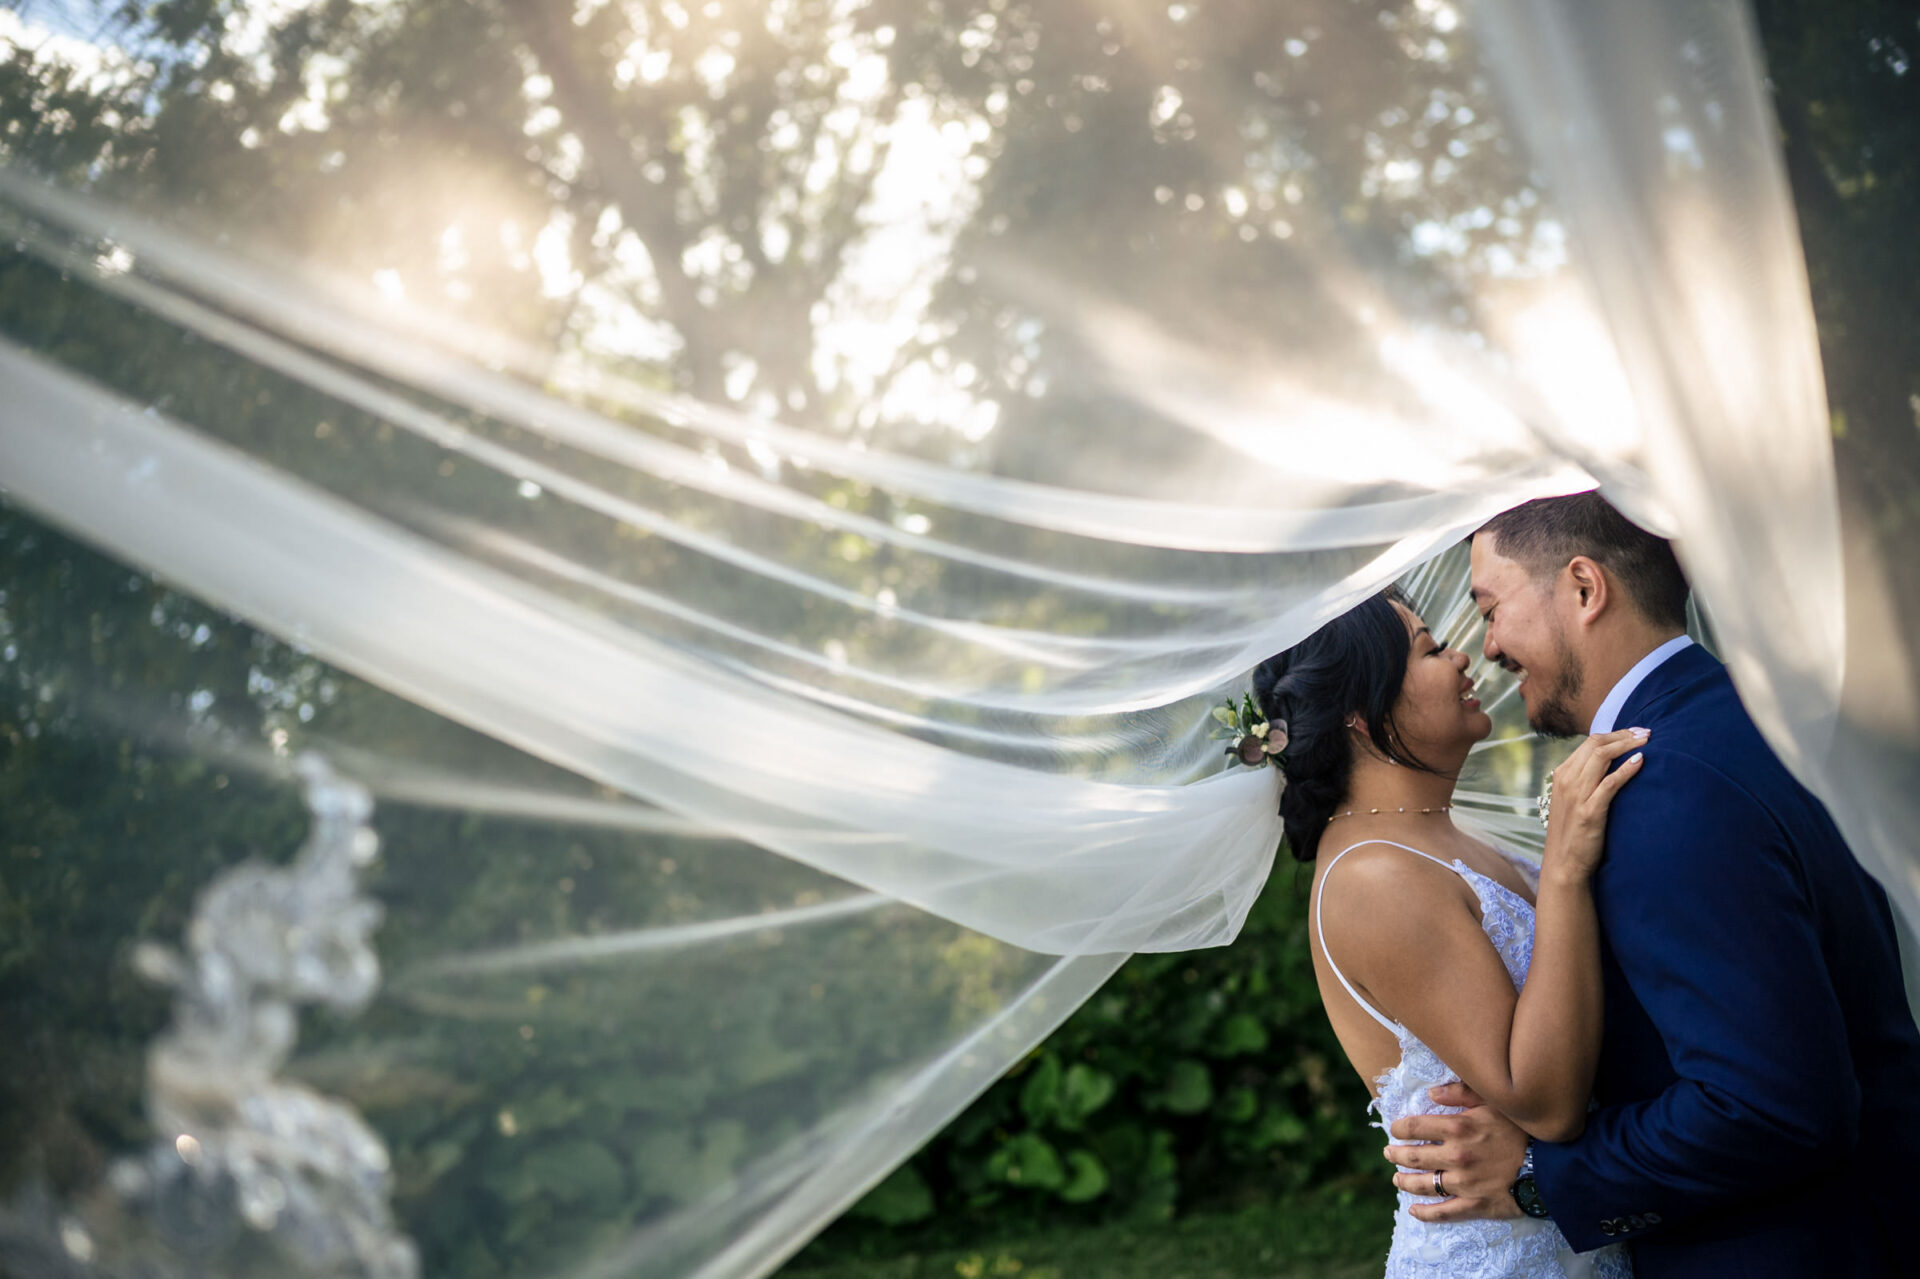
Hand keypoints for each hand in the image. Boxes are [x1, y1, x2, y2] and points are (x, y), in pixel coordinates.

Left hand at [1384, 1083, 1527, 1222]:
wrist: (1552, 1165)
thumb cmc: (1523, 1130)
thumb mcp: (1493, 1102)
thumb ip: (1460, 1093)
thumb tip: (1430, 1094)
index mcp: (1458, 1128)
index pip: (1414, 1127)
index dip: (1399, 1128)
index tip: (1395, 1129)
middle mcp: (1456, 1157)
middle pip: (1413, 1157)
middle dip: (1395, 1155)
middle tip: (1388, 1153)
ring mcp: (1464, 1183)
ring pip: (1423, 1185)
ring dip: (1404, 1182)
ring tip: (1397, 1179)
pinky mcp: (1475, 1205)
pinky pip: (1444, 1213)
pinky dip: (1425, 1214)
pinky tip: (1414, 1210)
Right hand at [1542, 728, 1649, 880]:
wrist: (1564, 864)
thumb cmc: (1573, 833)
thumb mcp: (1573, 801)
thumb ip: (1585, 782)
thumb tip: (1610, 768)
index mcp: (1562, 775)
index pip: (1590, 743)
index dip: (1616, 734)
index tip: (1636, 733)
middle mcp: (1566, 780)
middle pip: (1596, 744)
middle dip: (1624, 734)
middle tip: (1647, 732)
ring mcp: (1576, 795)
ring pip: (1602, 756)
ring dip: (1627, 745)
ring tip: (1648, 741)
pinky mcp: (1589, 811)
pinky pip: (1610, 782)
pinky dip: (1626, 769)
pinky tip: (1641, 761)